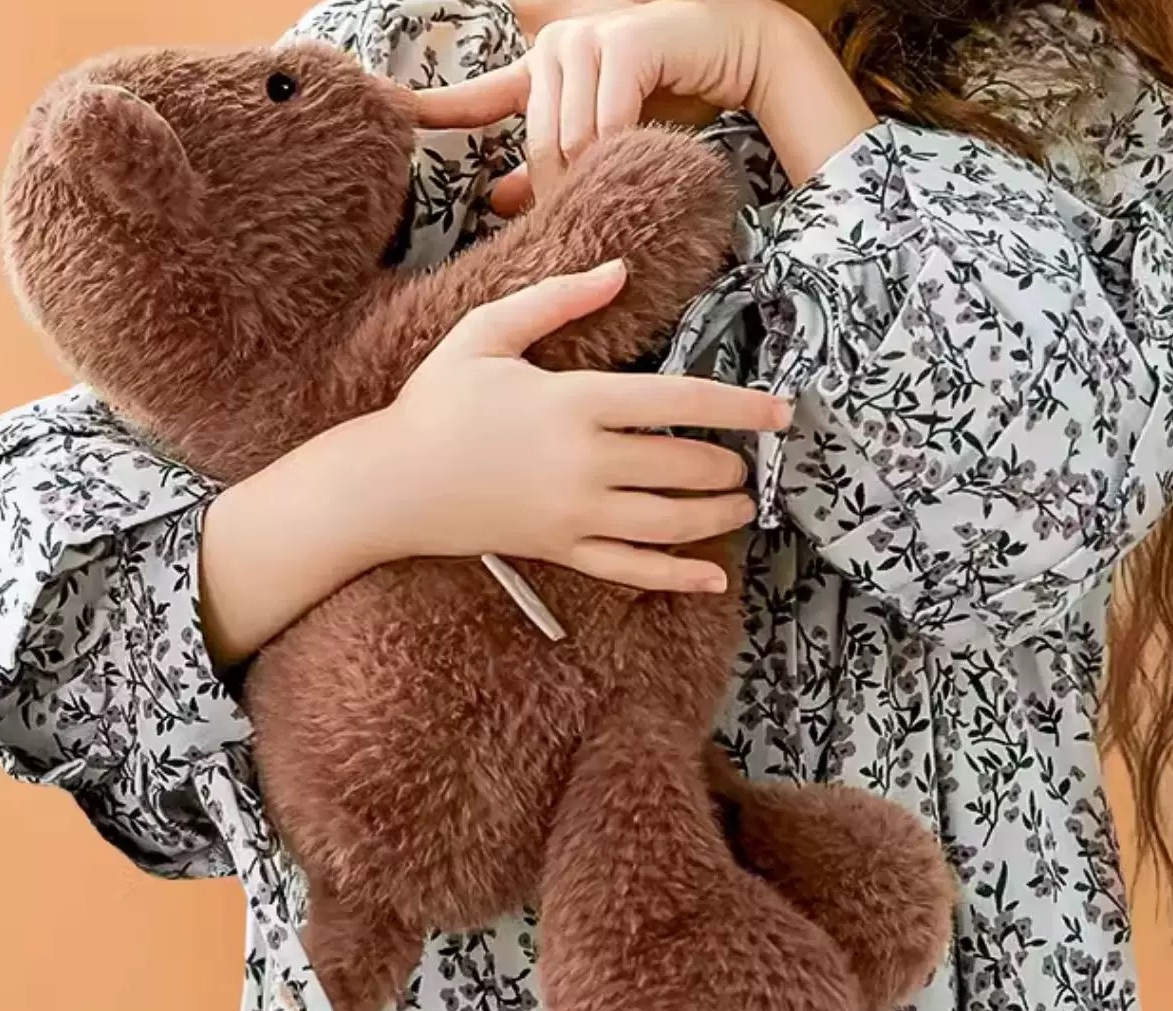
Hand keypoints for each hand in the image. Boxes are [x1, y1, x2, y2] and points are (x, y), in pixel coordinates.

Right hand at [373, 258, 784, 587]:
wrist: (393, 485)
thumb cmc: (438, 403)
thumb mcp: (488, 333)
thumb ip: (557, 298)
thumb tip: (620, 270)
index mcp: (575, 403)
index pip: (678, 403)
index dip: (739, 408)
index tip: (780, 412)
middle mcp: (585, 463)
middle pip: (683, 466)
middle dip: (729, 466)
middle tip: (749, 460)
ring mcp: (575, 514)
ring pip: (670, 522)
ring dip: (717, 515)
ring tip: (742, 504)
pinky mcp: (562, 549)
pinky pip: (632, 570)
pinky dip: (677, 577)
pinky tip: (712, 576)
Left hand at [412, 0, 785, 211]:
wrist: (732, 51)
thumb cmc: (666, 97)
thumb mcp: (601, 139)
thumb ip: (551, 168)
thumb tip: (500, 203)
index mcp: (540, 68)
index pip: (479, 96)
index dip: (437, 108)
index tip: (395, 115)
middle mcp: (556, 47)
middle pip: (540, 142)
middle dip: (563, 187)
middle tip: (589, 215)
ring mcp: (588, 41)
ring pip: (572, 138)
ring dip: (595, 175)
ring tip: (620, 190)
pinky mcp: (626, 45)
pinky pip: (608, 122)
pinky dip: (621, 150)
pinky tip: (637, 159)